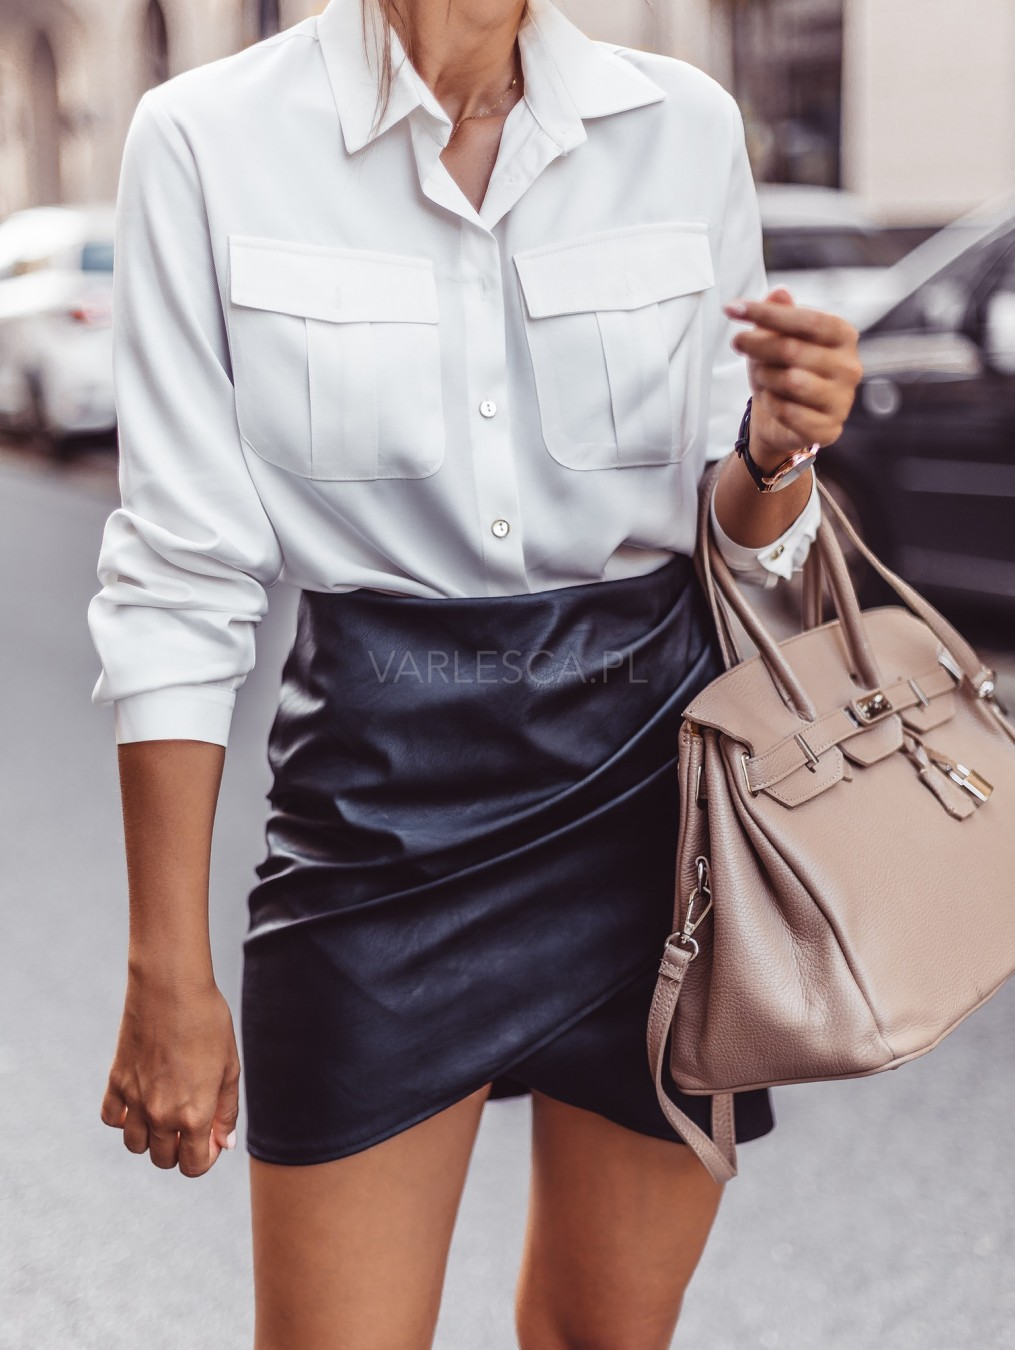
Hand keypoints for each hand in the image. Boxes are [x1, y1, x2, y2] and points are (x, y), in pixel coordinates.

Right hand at [100, 972, 240, 1177]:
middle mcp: (161, 1114)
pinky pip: (112, 1119)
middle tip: (191, 1126)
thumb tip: (224, 1143)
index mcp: (194, 1114)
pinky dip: (124, 1118)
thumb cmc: (208, 1022)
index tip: (210, 1142)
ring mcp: (135, 1100)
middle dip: (180, 1151)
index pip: (194, 1166)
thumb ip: (226, 1110)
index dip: (205, 1159)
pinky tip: (140, 1101)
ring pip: (136, 1145)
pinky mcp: (116, 1081)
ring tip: (167, 1114)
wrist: (171, 987)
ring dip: (152, 1139)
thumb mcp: (230, 1067)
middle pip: (163, 1160)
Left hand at [724, 287, 862, 471]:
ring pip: (790, 381)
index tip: (731, 308)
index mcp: (843, 335)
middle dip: (757, 346)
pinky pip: (788, 412)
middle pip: (792, 349)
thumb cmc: (779, 369)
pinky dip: (771, 404)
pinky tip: (772, 401)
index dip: (767, 313)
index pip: (806, 319)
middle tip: (739, 343)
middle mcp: (850, 366)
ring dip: (765, 377)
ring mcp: (842, 400)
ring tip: (762, 376)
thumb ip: (778, 314)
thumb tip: (779, 292)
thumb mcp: (773, 336)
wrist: (780, 419)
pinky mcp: (829, 428)